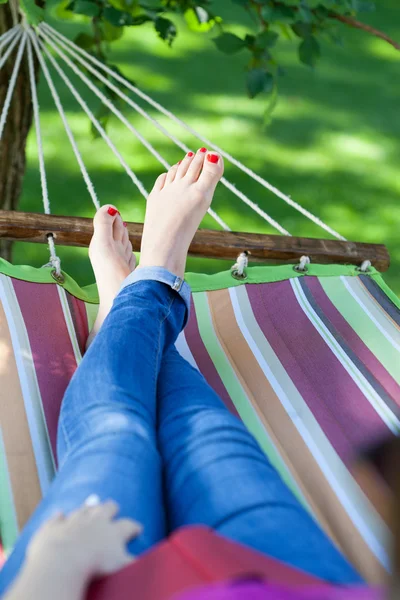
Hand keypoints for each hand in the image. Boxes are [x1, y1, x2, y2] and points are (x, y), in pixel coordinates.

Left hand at [26, 499, 141, 580]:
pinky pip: (57, 518)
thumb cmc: (93, 566)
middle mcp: (95, 520)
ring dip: (87, 508)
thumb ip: (132, 562)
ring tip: (91, 503)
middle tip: (114, 506)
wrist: (62, 561)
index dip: (134, 527)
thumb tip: (143, 563)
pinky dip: (59, 516)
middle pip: (106, 509)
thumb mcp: (120, 566)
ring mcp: (73, 521)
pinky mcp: (53, 527)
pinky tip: (59, 513)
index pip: (128, 526)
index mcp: (113, 531)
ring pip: (83, 510)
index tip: (138, 528)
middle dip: (111, 508)